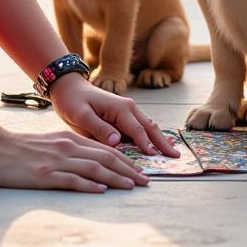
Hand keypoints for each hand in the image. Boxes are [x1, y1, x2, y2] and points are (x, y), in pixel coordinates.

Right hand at [0, 124, 148, 191]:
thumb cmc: (20, 149)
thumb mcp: (50, 144)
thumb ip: (70, 150)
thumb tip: (90, 162)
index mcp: (69, 139)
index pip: (105, 149)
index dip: (125, 159)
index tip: (139, 170)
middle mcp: (67, 147)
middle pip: (105, 157)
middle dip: (128, 169)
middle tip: (145, 180)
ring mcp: (57, 160)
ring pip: (94, 167)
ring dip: (116, 177)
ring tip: (132, 185)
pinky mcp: (44, 174)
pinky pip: (72, 179)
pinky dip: (89, 185)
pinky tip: (102, 189)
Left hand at [51, 73, 179, 157]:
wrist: (70, 89)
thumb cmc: (74, 101)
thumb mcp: (81, 115)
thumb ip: (99, 127)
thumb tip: (116, 141)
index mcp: (120, 108)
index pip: (137, 130)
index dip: (146, 144)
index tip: (155, 157)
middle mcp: (129, 109)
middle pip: (150, 127)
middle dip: (163, 142)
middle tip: (176, 157)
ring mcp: (128, 112)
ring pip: (148, 128)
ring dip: (160, 140)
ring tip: (171, 154)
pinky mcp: (124, 117)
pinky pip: (140, 129)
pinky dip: (150, 138)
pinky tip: (157, 147)